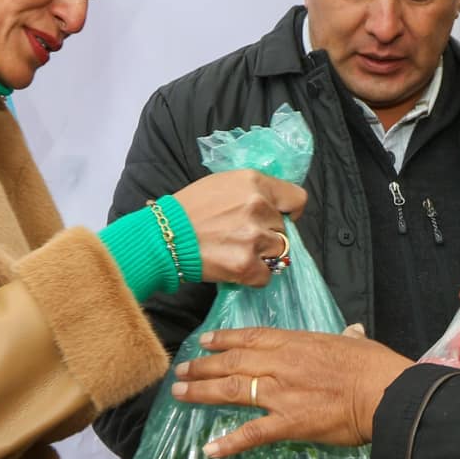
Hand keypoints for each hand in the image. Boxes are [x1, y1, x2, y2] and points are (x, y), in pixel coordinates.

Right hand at [171, 171, 307, 287]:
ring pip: (278, 253)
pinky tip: (233, 266)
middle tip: (241, 237)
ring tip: (236, 252)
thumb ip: (252, 191)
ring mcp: (254, 237)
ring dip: (262, 256)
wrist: (162, 236)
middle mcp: (259, 206)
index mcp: (254, 182)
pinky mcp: (247, 265)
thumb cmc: (189, 208)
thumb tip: (276, 206)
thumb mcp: (223, 184)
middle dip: (267, 235)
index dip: (290, 212)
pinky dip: (252, 276)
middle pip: (284, 230)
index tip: (280, 219)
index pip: (297, 199)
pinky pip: (266, 276)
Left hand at [171, 327, 412, 456]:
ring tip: (180, 394)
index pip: (251, 338)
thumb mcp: (356, 343)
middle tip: (181, 370)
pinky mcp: (288, 423)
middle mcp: (281, 364)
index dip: (224, 339)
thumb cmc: (375, 366)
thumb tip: (350, 331)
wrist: (385, 393)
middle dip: (203, 366)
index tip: (204, 341)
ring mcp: (281, 394)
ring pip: (232, 390)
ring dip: (202, 392)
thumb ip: (347, 337)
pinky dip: (229, 443)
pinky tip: (210, 449)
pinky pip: (252, 433)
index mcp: (296, 342)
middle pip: (232, 362)